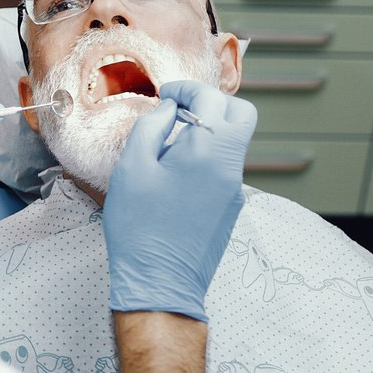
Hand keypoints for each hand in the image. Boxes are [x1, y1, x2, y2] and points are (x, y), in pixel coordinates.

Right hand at [103, 81, 256, 320]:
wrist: (160, 282)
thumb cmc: (140, 228)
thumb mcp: (132, 168)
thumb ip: (151, 128)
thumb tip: (168, 110)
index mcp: (208, 150)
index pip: (211, 99)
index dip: (187, 90)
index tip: (166, 95)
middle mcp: (230, 166)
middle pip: (241, 114)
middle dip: (211, 103)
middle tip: (179, 110)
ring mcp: (235, 189)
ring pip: (233, 141)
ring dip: (208, 131)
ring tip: (169, 146)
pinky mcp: (230, 207)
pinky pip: (224, 167)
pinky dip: (206, 156)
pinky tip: (176, 174)